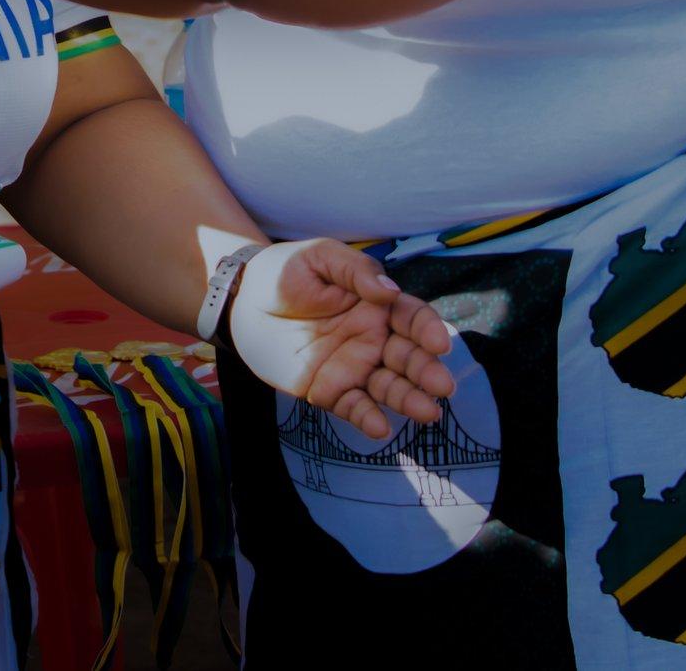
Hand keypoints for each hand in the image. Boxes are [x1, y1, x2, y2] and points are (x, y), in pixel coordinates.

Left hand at [226, 239, 454, 439]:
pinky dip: (368, 419)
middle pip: (408, 357)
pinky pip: (353, 407)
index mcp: (378, 305)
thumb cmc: (286, 272)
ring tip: (427, 412)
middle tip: (442, 386)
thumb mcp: (322, 257)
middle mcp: (373, 338)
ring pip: (388, 387)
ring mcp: (354, 367)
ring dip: (409, 400)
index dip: (427, 330)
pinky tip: (380, 428)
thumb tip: (390, 293)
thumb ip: (356, 272)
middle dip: (426, 371)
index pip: (412, 318)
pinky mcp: (329, 391)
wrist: (243, 299)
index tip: (437, 343)